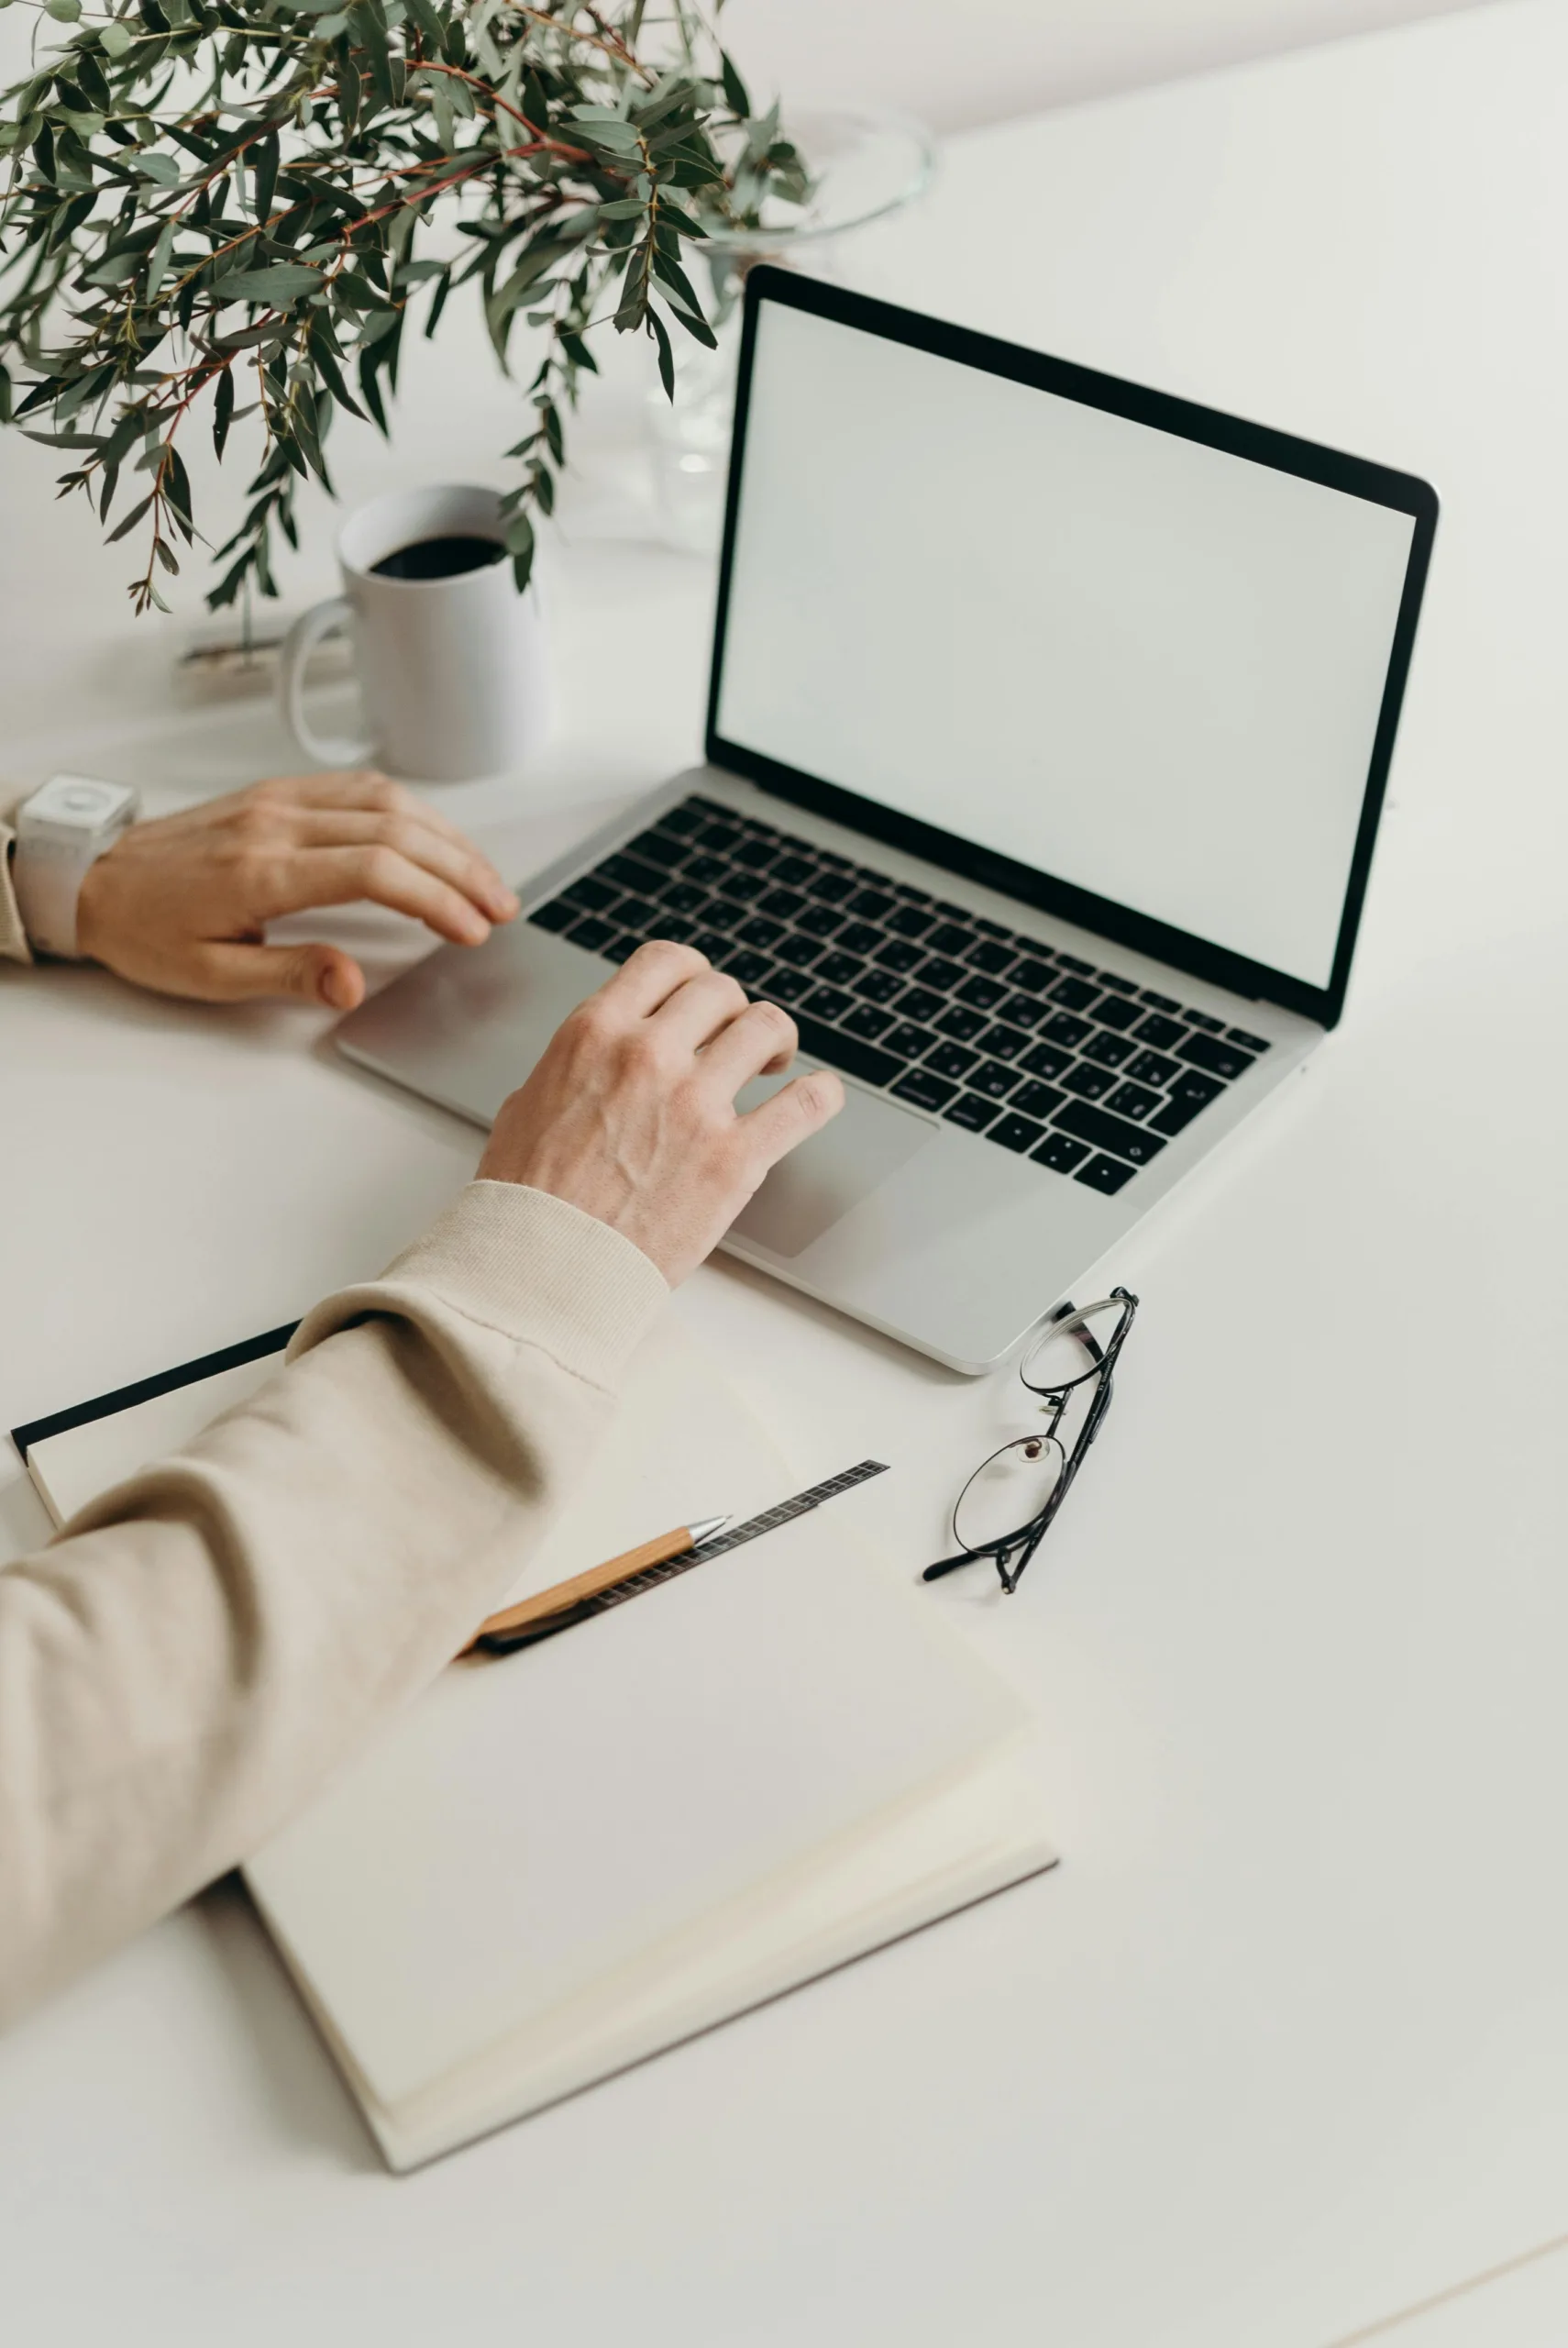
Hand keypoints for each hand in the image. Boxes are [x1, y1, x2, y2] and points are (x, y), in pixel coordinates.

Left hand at [75, 769, 518, 1008]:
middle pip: (396, 829)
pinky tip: (435, 838)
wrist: (93, 880)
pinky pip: (359, 788)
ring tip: (483, 876)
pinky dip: (411, 811)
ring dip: (446, 836)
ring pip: (386, 800)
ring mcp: (279, 800)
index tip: (472, 929)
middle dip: (461, 868)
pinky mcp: (278, 793)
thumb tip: (354, 983)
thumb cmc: (146, 931)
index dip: (436, 899)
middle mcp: (277, 823)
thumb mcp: (209, 976)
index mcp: (262, 871)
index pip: (375, 870)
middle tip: (501, 907)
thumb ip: (289, 975)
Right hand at [477, 941, 844, 1283]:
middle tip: (734, 1041)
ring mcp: (695, 1105)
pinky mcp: (734, 1160)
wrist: (540, 1269)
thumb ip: (577, 1065)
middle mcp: (648, 1056)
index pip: (665, 962)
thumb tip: (600, 1057)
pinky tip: (818, 1096)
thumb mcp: (529, 1102)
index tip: (702, 998)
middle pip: (721, 992)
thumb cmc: (526, 1199)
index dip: (693, 974)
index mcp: (595, 1034)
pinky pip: (806, 1103)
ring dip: (775, 1041)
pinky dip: (821, 1094)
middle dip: (731, 1013)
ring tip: (772, 1065)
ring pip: (766, 1027)